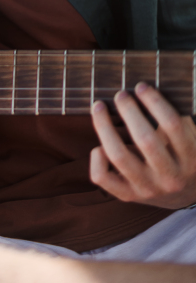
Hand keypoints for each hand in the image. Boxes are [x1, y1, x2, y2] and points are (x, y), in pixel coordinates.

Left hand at [90, 83, 195, 207]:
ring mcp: (148, 189)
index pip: (172, 125)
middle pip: (145, 140)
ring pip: (119, 156)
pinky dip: (96, 159)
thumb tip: (148, 88)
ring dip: (104, 127)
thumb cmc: (182, 154)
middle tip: (121, 94)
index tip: (141, 86)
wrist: (183, 195)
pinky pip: (103, 177)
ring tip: (99, 107)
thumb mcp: (190, 137)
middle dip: (129, 111)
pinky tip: (98, 146)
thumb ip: (178, 119)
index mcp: (191, 158)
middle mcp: (170, 177)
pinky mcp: (128, 195)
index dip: (154, 102)